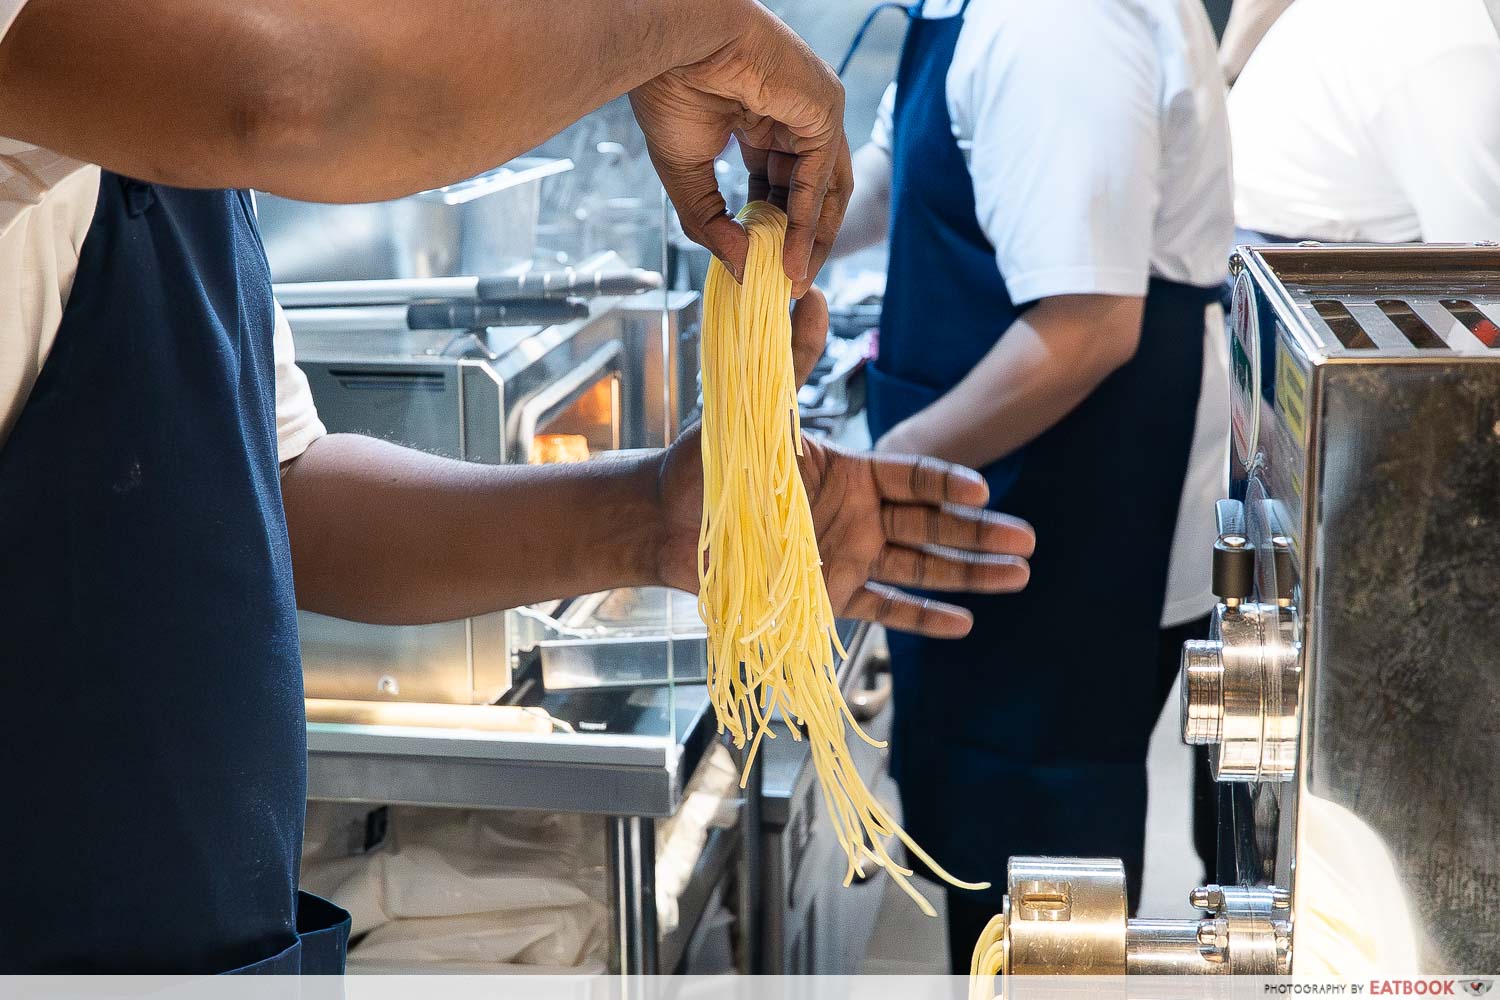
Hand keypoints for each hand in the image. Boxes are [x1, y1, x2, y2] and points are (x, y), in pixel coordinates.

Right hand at [629, 1, 851, 296]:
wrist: (670, 46)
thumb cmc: (670, 91)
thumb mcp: (687, 176)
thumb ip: (713, 224)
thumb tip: (739, 267)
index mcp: (762, 123)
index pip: (781, 187)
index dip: (773, 231)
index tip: (764, 269)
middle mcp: (794, 117)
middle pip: (811, 192)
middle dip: (799, 242)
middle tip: (787, 284)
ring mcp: (814, 110)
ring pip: (824, 188)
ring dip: (809, 239)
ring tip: (791, 278)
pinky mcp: (824, 107)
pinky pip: (819, 176)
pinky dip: (806, 218)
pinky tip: (789, 251)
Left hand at [654, 290, 1033, 637]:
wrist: (667, 520)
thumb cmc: (710, 462)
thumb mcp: (757, 412)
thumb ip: (792, 364)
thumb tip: (809, 294)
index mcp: (849, 472)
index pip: (914, 477)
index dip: (949, 484)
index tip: (983, 491)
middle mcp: (857, 515)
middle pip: (933, 524)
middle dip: (980, 533)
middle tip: (1028, 542)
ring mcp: (847, 557)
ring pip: (921, 566)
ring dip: (968, 573)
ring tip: (1019, 576)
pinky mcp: (827, 597)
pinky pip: (884, 608)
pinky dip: (921, 619)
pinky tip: (963, 624)